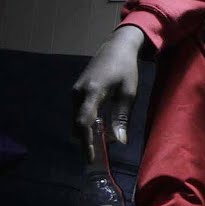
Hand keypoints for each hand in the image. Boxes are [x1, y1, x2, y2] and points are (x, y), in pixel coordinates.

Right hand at [72, 25, 145, 162]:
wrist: (116, 47)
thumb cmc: (126, 69)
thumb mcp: (129, 94)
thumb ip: (122, 118)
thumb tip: (119, 142)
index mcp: (93, 92)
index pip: (84, 122)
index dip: (86, 142)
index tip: (91, 158)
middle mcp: (79, 92)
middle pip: (77, 124)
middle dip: (86, 140)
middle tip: (99, 154)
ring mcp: (75, 91)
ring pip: (77, 119)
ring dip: (86, 131)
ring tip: (101, 142)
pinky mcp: (76, 90)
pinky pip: (78, 111)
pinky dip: (86, 122)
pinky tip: (99, 125)